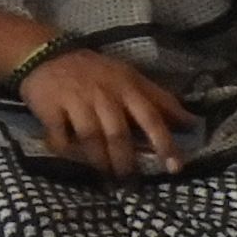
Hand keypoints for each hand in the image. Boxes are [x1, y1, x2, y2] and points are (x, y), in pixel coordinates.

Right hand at [19, 41, 197, 180]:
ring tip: (107, 176)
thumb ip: (159, 99)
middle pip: (118, 133)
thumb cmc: (96, 72)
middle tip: (131, 182)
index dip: (164, 143)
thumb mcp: (130, 78)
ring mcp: (76, 101)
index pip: (151, 117)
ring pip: (91, 138)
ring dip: (100, 161)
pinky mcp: (50, 108)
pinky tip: (71, 157)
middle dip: (126, 161)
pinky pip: (60, 136)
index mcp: (127, 87)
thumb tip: (191, 122)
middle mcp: (103, 95)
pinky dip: (65, 150)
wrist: (45, 54)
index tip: (174, 167)